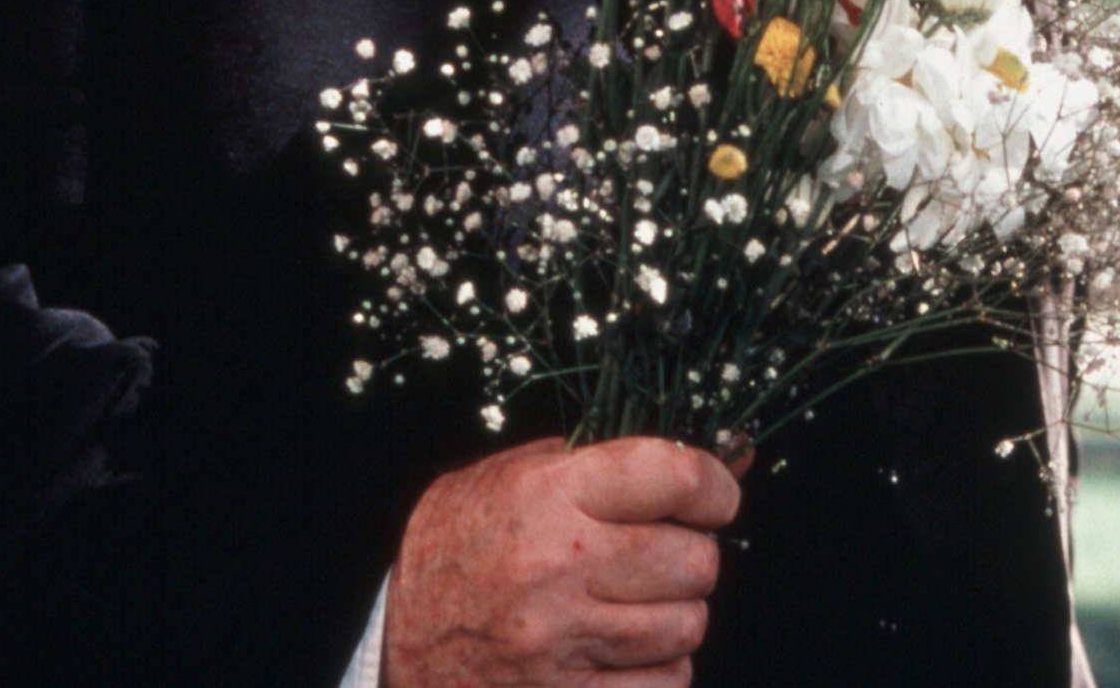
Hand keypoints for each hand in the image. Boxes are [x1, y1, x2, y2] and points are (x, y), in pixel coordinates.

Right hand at [383, 435, 740, 687]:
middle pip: (694, 561)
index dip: (715, 484)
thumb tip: (725, 455)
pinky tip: (622, 654)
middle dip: (692, 558)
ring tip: (636, 606)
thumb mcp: (505, 478)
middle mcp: (558, 565)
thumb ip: (602, 459)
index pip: (674, 476)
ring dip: (675, 616)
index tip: (716, 495)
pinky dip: (658, 671)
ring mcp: (561, 640)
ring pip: (687, 627)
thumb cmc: (455, 552)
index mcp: (546, 494)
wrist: (394, 647)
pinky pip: (665, 685)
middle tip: (664, 558)